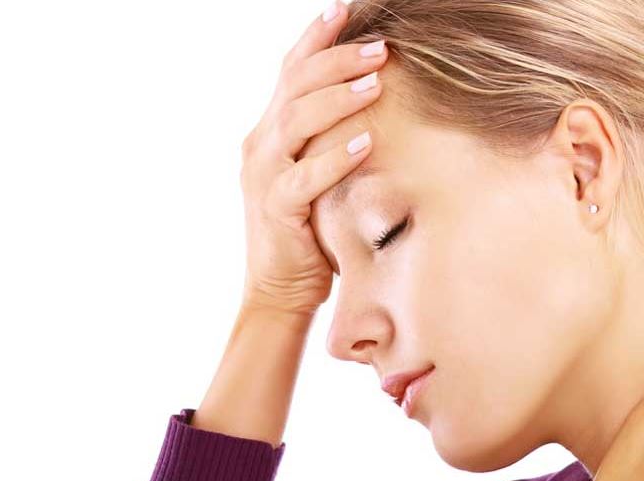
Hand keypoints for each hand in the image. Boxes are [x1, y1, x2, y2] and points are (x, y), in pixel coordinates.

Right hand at [238, 0, 385, 314]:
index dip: (316, 37)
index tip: (345, 8)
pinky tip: (365, 142)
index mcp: (271, 130)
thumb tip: (374, 100)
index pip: (292, 71)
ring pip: (297, 120)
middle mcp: (262, 144)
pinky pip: (304, 176)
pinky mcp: (276, 209)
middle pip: (296, 84)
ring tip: (377, 81)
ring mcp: (264, 175)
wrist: (280, 290)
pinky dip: (335, 158)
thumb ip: (328, 138)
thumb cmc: (309, 230)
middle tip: (381, 47)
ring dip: (338, 97)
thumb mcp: (316, 172)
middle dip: (337, 58)